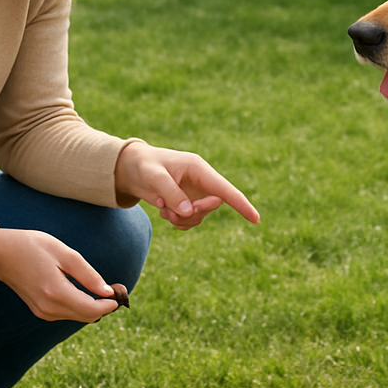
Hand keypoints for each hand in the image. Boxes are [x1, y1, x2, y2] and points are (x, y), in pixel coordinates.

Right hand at [0, 227, 120, 321]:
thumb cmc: (32, 246)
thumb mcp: (64, 254)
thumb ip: (88, 275)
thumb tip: (108, 292)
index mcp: (56, 293)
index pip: (92, 310)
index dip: (110, 304)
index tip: (119, 291)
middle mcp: (49, 308)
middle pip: (87, 316)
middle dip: (104, 305)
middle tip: (114, 288)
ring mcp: (43, 312)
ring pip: (79, 316)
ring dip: (92, 306)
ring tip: (100, 287)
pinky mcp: (40, 311)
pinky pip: (67, 313)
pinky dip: (79, 305)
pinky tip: (82, 290)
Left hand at [114, 141, 260, 230]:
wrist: (131, 168)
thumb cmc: (143, 165)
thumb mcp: (154, 177)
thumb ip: (171, 193)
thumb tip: (190, 212)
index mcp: (199, 168)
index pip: (225, 189)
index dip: (241, 204)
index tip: (256, 219)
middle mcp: (201, 181)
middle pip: (212, 205)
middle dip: (195, 213)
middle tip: (171, 211)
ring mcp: (195, 193)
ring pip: (200, 216)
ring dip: (183, 219)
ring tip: (162, 209)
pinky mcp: (187, 202)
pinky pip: (191, 220)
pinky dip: (178, 222)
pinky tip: (164, 212)